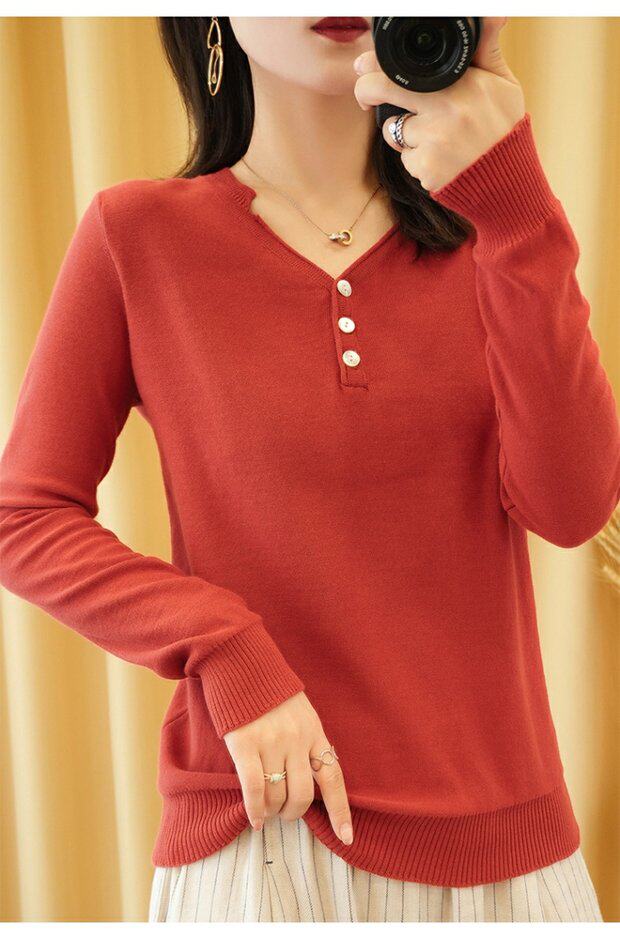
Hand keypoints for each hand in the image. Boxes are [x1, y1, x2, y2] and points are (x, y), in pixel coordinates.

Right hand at [223, 690, 353, 844]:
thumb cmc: (267, 690)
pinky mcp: (245, 744)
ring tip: (266, 811)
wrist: (239, 662)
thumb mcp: (299, 711)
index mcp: (314, 730)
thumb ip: (305, 740)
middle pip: (304, 794)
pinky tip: (255, 821)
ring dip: (272, 811)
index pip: (333, 776)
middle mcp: (297, 739)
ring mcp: (271, 741)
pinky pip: (254, 788)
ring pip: (277, 794)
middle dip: (294, 813)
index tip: (347, 837)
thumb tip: (308, 777)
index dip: (340, 810)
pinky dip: (254, 810)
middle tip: (284, 814)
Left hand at [353, 17, 525, 191]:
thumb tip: (493, 14)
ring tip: (435, 137)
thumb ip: (488, 50)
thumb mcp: (504, 85)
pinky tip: (440, 159)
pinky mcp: (426, 169)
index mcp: (461, 83)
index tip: (364, 67)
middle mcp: (445, 108)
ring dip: (403, 133)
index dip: (375, 65)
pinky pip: (405, 158)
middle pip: (380, 91)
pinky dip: (416, 159)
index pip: (403, 66)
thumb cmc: (504, 130)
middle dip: (365, 92)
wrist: (510, 182)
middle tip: (365, 98)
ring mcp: (433, 140)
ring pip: (393, 130)